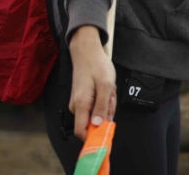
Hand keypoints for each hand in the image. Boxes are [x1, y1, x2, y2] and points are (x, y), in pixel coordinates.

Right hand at [68, 26, 116, 140]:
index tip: (107, 133)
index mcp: (81, 104)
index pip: (82, 132)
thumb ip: (102, 106)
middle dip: (107, 113)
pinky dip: (105, 99)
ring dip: (107, 104)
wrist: (87, 51)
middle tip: (111, 96)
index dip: (94, 137)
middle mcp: (77, 106)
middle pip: (94, 122)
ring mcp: (80, 103)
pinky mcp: (84, 99)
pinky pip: (97, 106)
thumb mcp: (106, 85)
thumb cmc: (96, 65)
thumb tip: (99, 125)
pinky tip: (106, 88)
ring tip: (109, 89)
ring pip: (97, 113)